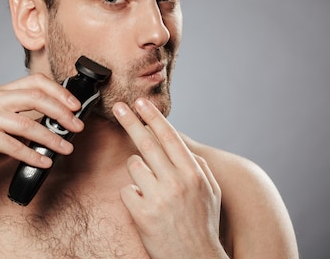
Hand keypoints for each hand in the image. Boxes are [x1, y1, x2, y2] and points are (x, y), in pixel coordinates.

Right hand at [0, 73, 81, 191]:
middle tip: (77, 127)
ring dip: (52, 138)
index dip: (59, 91)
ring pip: (27, 124)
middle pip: (35, 97)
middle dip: (61, 112)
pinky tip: (45, 162)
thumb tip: (63, 120)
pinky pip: (14, 146)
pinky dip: (33, 155)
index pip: (34, 81)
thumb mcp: (6, 128)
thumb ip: (27, 119)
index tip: (76, 106)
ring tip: (67, 148)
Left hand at [113, 98, 228, 258]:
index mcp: (194, 173)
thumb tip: (182, 145)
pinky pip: (128, 190)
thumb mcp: (210, 192)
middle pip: (147, 142)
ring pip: (134, 165)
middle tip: (119, 106)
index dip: (153, 117)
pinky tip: (146, 208)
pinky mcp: (143, 213)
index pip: (169, 137)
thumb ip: (197, 166)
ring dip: (138, 172)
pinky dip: (134, 196)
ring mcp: (159, 197)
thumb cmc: (203, 225)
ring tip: (151, 190)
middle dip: (131, 121)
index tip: (141, 103)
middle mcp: (177, 182)